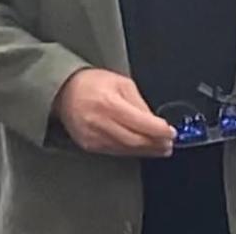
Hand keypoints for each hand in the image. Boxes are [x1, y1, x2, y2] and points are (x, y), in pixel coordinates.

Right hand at [54, 69, 174, 157]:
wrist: (64, 91)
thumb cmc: (93, 83)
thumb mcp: (121, 83)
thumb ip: (139, 103)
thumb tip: (155, 122)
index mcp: (109, 103)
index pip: (140, 123)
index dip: (159, 131)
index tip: (171, 133)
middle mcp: (100, 122)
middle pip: (134, 140)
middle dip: (155, 144)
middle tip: (169, 145)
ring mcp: (93, 136)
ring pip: (126, 149)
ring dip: (146, 151)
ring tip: (159, 149)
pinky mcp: (89, 145)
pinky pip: (115, 151)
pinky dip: (130, 151)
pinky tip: (140, 149)